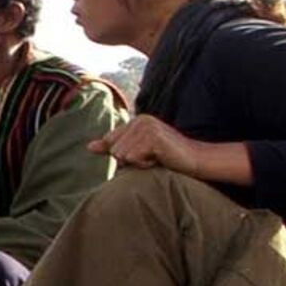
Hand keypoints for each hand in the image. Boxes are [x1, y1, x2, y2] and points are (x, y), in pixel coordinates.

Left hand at [88, 115, 253, 184]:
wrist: (196, 161)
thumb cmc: (168, 158)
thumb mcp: (138, 152)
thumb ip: (114, 147)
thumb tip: (88, 147)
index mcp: (136, 121)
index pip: (111, 143)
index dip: (125, 156)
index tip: (146, 154)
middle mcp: (140, 120)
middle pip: (115, 150)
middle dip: (131, 161)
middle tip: (153, 158)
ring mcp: (147, 127)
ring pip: (122, 155)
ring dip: (138, 164)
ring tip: (157, 158)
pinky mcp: (153, 137)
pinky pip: (132, 158)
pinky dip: (144, 165)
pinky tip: (160, 159)